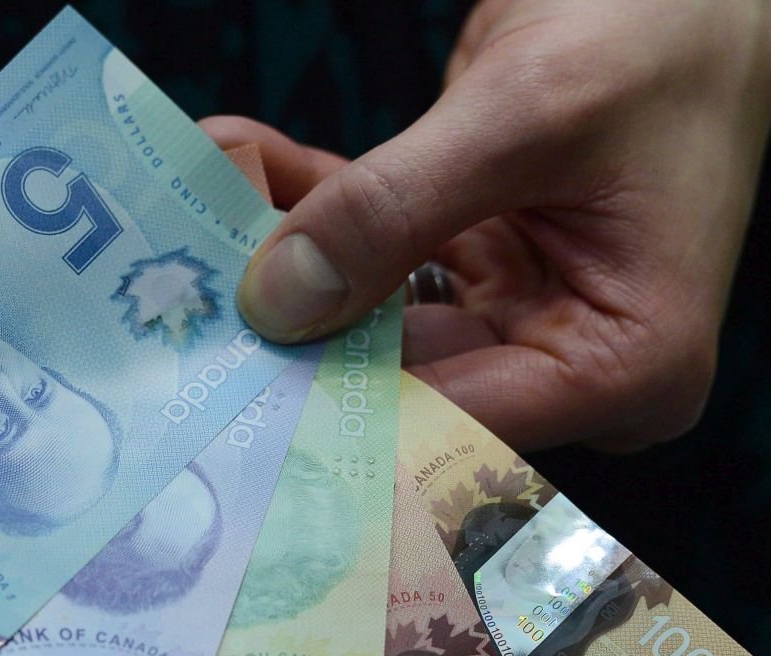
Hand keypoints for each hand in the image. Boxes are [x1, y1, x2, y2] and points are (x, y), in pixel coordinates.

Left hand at [205, 0, 770, 451]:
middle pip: (399, 375)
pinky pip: (375, 255)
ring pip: (370, 312)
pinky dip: (312, 211)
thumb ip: (395, 208)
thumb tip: (275, 299)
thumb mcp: (528, 115)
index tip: (232, 379)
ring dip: (286, 256)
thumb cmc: (662, 40)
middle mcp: (562, 359)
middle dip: (294, 322)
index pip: (452, 419)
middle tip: (188, 293)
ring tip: (197, 209)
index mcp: (621, 367)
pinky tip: (240, 171)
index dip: (337, 401)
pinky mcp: (474, 265)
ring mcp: (514, 315)